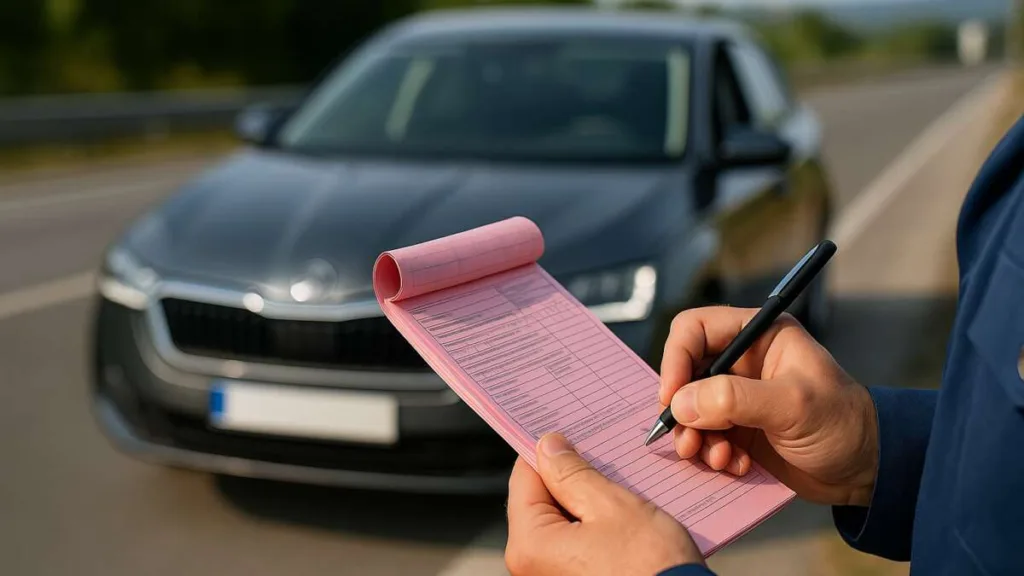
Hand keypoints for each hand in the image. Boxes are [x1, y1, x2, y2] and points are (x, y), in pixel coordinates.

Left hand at [505, 433, 703, 575]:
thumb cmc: (651, 568)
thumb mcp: (612, 506)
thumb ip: (573, 473)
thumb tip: (548, 448)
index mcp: (530, 544)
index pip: (524, 478)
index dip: (547, 452)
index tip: (569, 436)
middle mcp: (532, 566)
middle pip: (541, 501)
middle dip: (571, 478)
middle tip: (602, 461)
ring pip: (562, 521)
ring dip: (587, 502)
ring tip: (618, 489)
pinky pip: (576, 543)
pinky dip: (595, 526)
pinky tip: (622, 517)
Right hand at [660, 306, 877, 506]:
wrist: (865, 470)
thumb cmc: (841, 424)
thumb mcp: (791, 405)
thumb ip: (734, 399)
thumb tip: (681, 404)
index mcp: (758, 335)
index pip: (695, 329)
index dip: (676, 359)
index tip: (672, 397)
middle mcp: (742, 362)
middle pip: (684, 372)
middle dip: (683, 409)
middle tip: (689, 440)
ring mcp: (737, 397)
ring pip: (689, 409)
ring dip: (696, 437)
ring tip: (718, 458)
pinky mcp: (736, 429)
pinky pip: (703, 437)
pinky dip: (711, 454)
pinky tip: (736, 466)